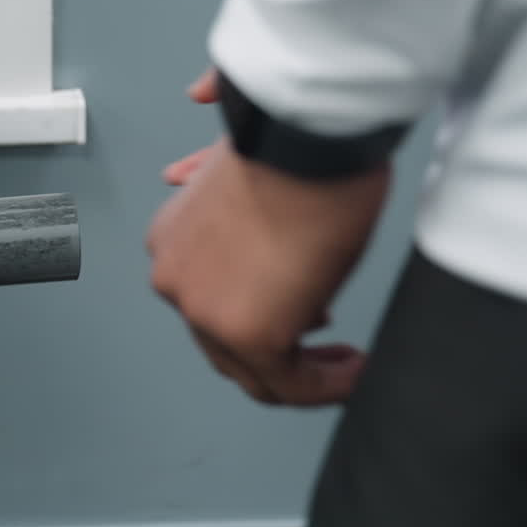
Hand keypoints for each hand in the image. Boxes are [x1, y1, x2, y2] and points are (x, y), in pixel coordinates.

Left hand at [146, 70, 387, 405]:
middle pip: (223, 341)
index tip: (302, 313)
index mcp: (173, 240)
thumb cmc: (292, 145)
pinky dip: (325, 385)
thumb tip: (199, 157)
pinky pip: (288, 383)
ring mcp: (205, 311)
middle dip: (280, 344)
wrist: (306, 141)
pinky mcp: (249, 335)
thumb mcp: (237, 168)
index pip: (208, 298)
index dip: (262, 311)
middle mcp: (177, 278)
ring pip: (252, 369)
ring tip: (342, 363)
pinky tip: (352, 371)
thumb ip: (216, 185)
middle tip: (324, 342)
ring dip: (304, 371)